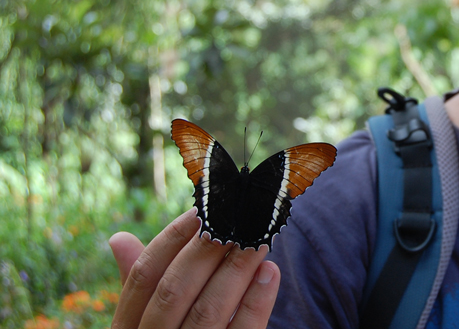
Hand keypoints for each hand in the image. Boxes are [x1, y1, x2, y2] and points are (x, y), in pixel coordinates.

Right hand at [109, 209, 280, 328]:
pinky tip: (271, 273)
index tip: (200, 211)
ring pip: (208, 312)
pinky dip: (257, 303)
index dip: (170, 240)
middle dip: (206, 250)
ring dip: (236, 270)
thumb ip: (139, 287)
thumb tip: (119, 238)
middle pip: (174, 291)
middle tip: (235, 218)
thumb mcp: (143, 327)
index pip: (142, 278)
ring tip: (259, 238)